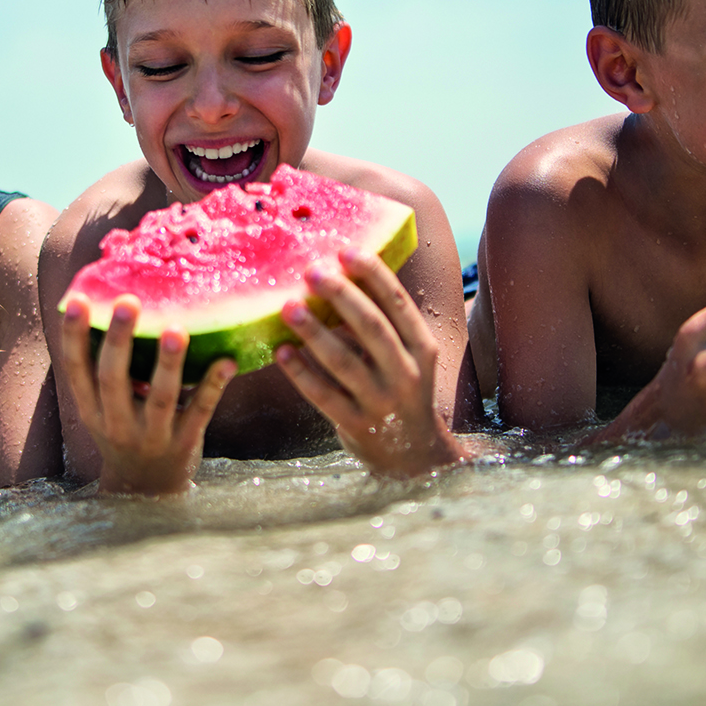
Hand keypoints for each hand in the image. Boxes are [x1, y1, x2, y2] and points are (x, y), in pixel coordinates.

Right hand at [58, 294, 236, 495]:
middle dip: (120, 339)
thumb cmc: (126, 430)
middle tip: (128, 301)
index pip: (76, 369)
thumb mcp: (104, 408)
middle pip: (114, 379)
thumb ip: (106, 370)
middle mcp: (116, 424)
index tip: (75, 300)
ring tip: (176, 329)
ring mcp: (151, 437)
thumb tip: (114, 303)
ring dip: (168, 362)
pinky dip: (213, 386)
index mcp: (91, 409)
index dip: (73, 336)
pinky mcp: (183, 444)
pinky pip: (200, 412)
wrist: (146, 489)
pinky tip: (227, 361)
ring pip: (160, 397)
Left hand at [275, 249, 466, 477]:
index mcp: (423, 348)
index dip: (374, 275)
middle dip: (341, 296)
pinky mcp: (358, 425)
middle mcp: (407, 374)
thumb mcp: (408, 357)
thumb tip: (339, 276)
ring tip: (287, 308)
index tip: (346, 250)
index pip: (398, 304)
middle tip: (311, 271)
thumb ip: (382, 325)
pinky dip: (301, 373)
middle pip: (372, 328)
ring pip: (344, 362)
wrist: (414, 455)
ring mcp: (382, 402)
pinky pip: (324, 395)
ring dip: (313, 332)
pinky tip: (281, 352)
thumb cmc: (401, 389)